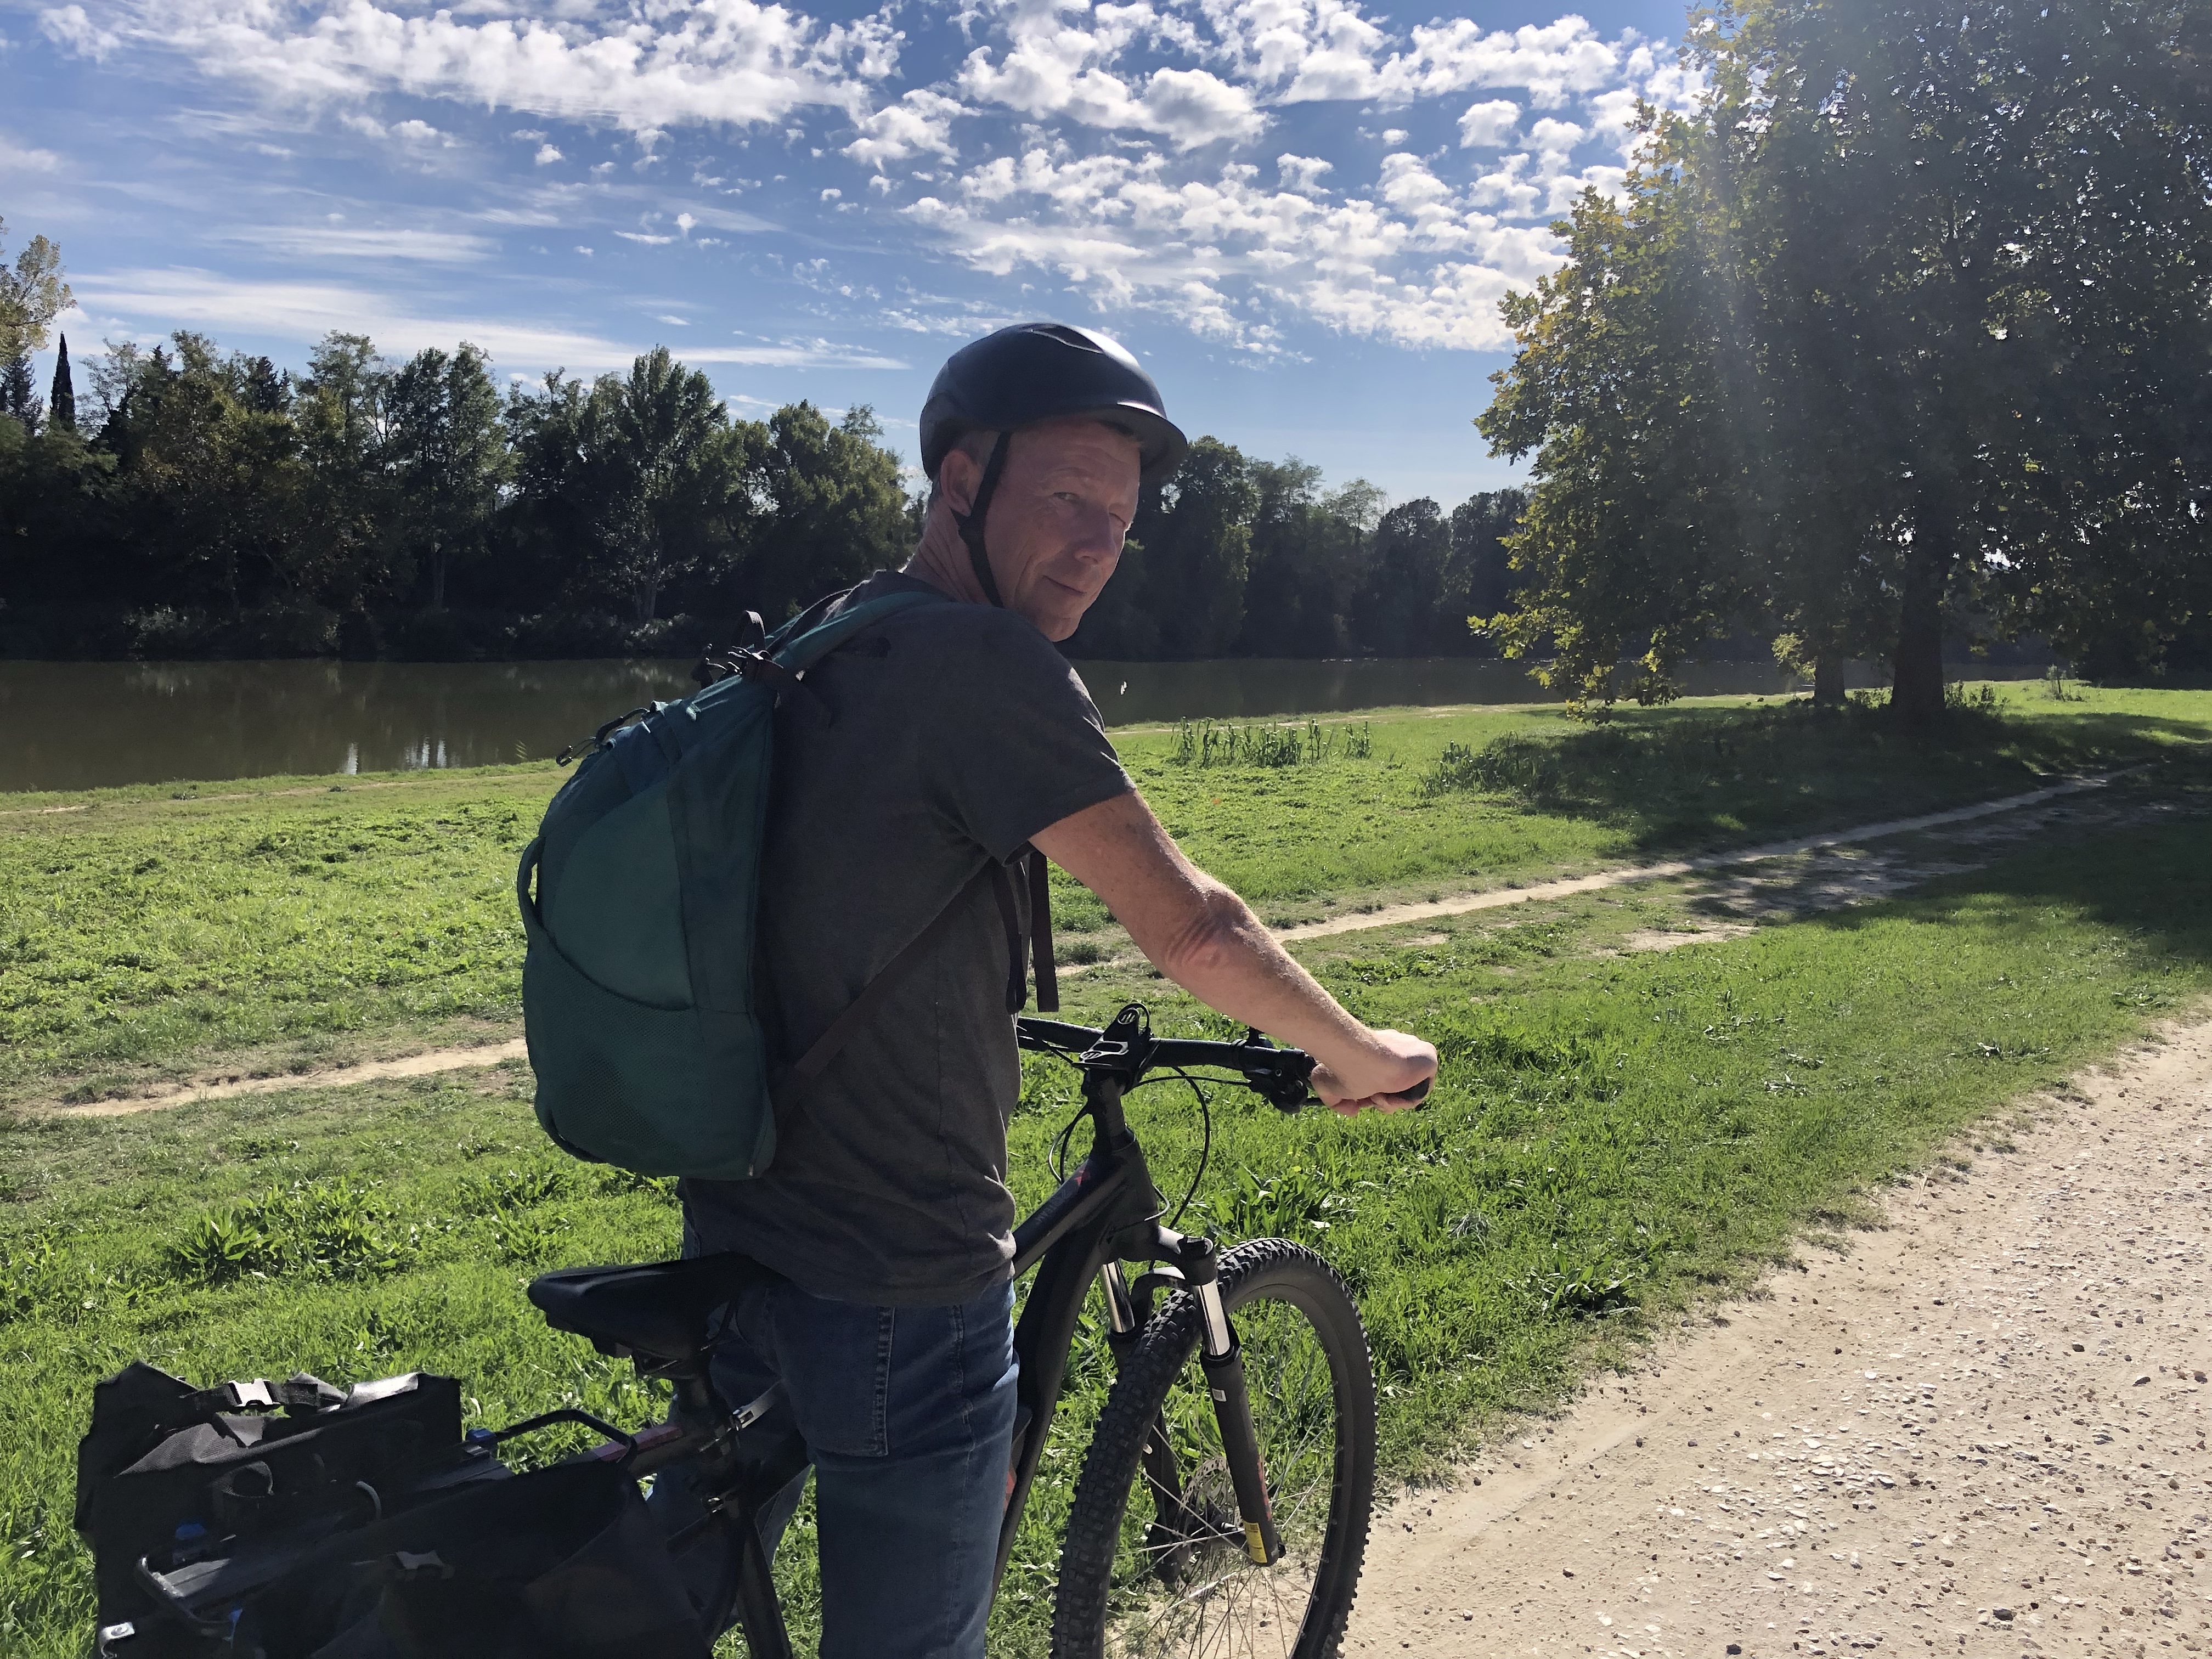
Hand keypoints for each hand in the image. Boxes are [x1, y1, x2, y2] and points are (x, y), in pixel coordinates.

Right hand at [1311, 1028, 1436, 1115]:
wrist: (1359, 1056)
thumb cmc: (1341, 1065)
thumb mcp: (1326, 1083)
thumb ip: (1335, 1100)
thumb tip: (1353, 1112)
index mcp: (1378, 1049)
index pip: (1382, 1076)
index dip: (1371, 1093)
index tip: (1359, 1097)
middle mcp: (1398, 1049)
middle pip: (1395, 1087)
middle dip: (1380, 1099)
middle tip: (1368, 1099)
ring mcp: (1415, 1052)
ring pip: (1407, 1091)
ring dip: (1389, 1102)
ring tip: (1376, 1096)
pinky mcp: (1429, 1059)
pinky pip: (1420, 1091)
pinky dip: (1404, 1101)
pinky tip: (1389, 1096)